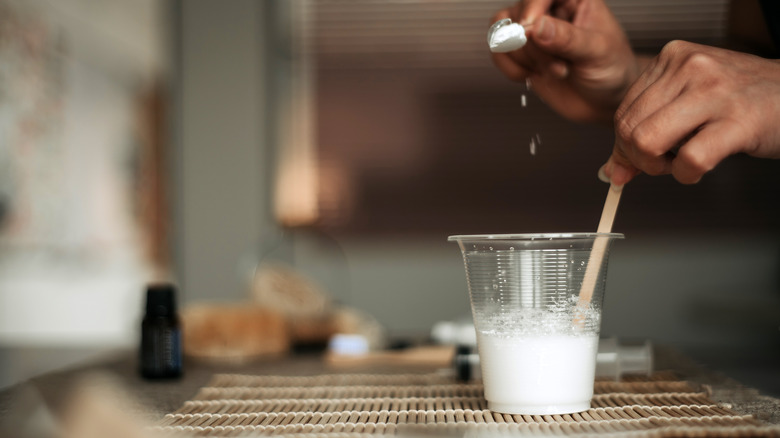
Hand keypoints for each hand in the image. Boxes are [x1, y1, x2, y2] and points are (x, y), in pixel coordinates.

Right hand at [491, 0, 642, 122]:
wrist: (605, 101)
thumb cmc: (612, 69)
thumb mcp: (597, 51)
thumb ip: (567, 38)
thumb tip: (537, 27)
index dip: (532, 9)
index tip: (532, 31)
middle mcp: (551, 11)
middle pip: (519, 17)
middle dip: (536, 49)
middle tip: (560, 65)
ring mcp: (534, 33)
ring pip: (503, 34)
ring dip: (525, 60)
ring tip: (554, 70)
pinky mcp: (522, 54)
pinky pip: (499, 53)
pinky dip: (512, 69)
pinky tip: (535, 74)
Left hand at [604, 41, 779, 184]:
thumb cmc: (741, 100)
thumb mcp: (687, 103)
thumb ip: (646, 130)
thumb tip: (612, 171)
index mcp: (672, 57)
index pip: (622, 112)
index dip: (627, 146)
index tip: (642, 158)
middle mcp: (690, 67)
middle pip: (628, 129)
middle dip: (640, 159)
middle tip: (664, 163)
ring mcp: (714, 91)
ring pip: (648, 142)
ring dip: (661, 167)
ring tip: (682, 163)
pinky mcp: (738, 121)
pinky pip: (689, 160)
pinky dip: (687, 175)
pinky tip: (701, 167)